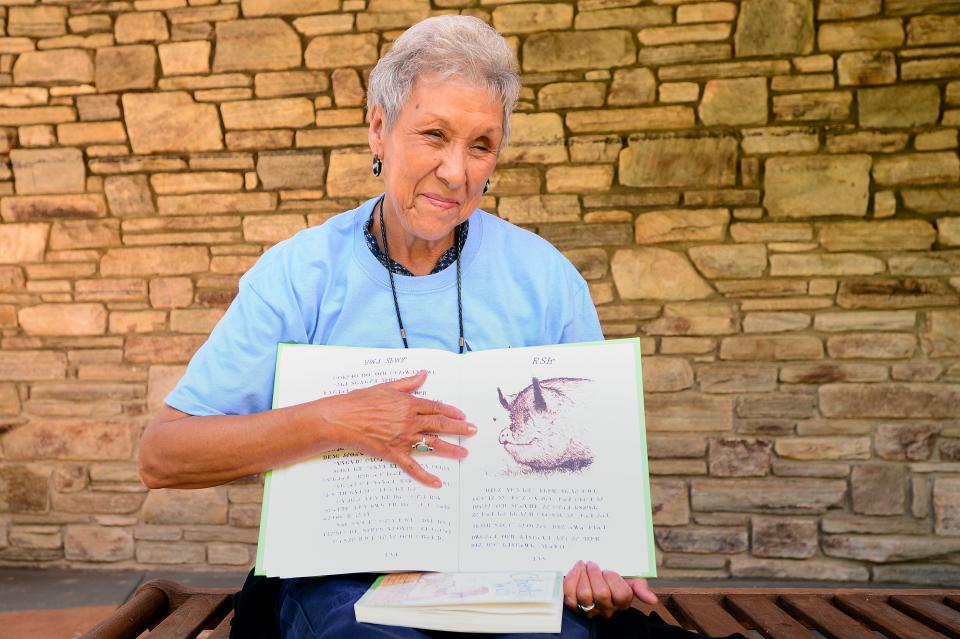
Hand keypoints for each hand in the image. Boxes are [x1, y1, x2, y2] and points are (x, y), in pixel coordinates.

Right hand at [313, 370, 475, 487]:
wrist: (341, 419)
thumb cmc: (360, 401)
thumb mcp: (386, 387)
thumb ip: (408, 383)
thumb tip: (423, 374)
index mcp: (408, 404)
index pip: (436, 407)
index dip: (451, 411)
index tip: (463, 415)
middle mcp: (409, 421)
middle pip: (440, 425)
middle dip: (459, 429)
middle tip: (473, 432)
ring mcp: (402, 439)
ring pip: (432, 444)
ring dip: (450, 449)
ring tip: (464, 453)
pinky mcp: (393, 454)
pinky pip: (412, 467)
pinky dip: (425, 476)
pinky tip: (438, 483)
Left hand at [563, 560, 656, 618]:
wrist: (588, 573)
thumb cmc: (610, 576)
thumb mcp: (627, 577)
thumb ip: (639, 586)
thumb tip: (653, 600)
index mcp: (622, 602)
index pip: (622, 595)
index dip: (614, 579)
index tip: (608, 569)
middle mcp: (606, 609)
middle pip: (601, 594)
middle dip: (595, 574)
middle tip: (592, 563)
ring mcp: (590, 609)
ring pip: (585, 595)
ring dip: (582, 575)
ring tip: (583, 565)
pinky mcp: (574, 607)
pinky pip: (570, 596)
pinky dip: (571, 580)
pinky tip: (575, 570)